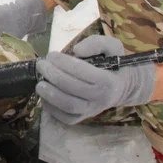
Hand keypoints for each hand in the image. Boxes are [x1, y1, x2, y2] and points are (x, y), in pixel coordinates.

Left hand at [36, 35, 155, 124]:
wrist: (122, 87)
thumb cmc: (115, 64)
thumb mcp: (112, 46)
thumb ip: (96, 43)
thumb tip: (76, 50)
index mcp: (108, 80)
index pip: (83, 72)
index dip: (64, 63)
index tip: (51, 55)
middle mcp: (101, 98)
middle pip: (72, 89)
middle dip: (53, 75)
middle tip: (41, 65)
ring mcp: (91, 111)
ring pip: (68, 106)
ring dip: (50, 94)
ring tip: (39, 83)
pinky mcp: (83, 118)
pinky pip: (65, 118)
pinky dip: (51, 108)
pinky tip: (45, 95)